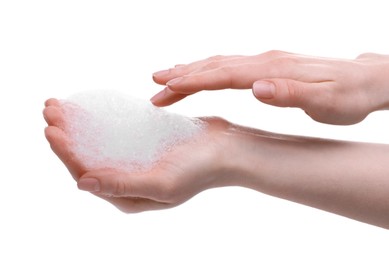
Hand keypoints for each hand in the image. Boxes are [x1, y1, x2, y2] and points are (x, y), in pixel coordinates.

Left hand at [43, 99, 235, 212]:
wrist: (228, 150)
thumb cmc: (201, 170)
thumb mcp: (162, 183)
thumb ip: (122, 185)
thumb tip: (82, 182)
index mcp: (129, 196)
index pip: (87, 174)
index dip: (67, 153)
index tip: (52, 129)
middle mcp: (129, 180)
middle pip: (88, 156)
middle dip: (67, 134)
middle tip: (49, 108)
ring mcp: (136, 160)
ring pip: (98, 142)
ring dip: (79, 124)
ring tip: (61, 104)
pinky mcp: (145, 143)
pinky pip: (116, 132)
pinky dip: (100, 119)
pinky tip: (89, 106)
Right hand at [151, 51, 388, 124]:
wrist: (367, 81)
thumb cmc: (348, 96)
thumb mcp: (326, 102)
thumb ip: (290, 94)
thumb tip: (256, 87)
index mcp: (272, 70)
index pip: (224, 75)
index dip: (193, 81)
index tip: (166, 87)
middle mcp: (264, 61)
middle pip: (215, 65)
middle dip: (182, 74)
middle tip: (153, 84)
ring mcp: (266, 62)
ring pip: (220, 63)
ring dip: (192, 71)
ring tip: (167, 79)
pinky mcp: (269, 67)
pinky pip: (231, 66)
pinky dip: (210, 70)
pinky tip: (202, 77)